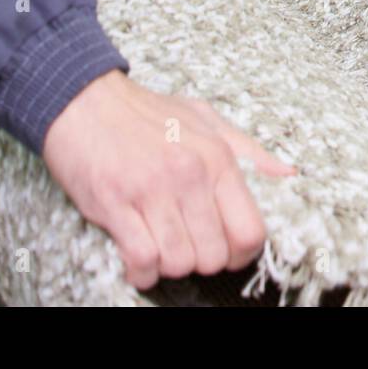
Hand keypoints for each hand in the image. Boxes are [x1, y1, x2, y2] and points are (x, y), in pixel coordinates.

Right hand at [43, 69, 294, 288]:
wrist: (81, 97)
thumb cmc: (142, 111)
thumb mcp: (203, 118)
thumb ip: (247, 150)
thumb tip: (286, 175)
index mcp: (216, 157)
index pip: (250, 231)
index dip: (239, 253)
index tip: (221, 247)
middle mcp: (189, 174)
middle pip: (214, 255)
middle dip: (200, 259)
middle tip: (183, 242)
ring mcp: (150, 189)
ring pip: (179, 262)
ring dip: (168, 264)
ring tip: (158, 244)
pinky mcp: (115, 202)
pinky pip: (142, 259)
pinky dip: (141, 270)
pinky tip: (136, 255)